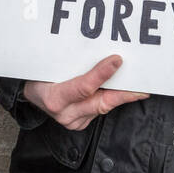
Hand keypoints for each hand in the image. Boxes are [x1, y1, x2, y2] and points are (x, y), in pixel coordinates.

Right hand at [22, 55, 148, 130]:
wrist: (29, 93)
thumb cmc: (39, 75)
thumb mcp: (49, 65)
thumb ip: (71, 62)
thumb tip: (99, 48)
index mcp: (54, 98)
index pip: (83, 87)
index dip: (101, 74)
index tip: (117, 60)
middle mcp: (64, 114)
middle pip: (100, 103)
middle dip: (124, 94)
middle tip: (144, 85)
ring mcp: (73, 122)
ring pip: (103, 107)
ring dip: (122, 97)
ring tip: (141, 86)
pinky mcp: (80, 124)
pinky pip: (100, 110)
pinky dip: (112, 100)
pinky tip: (125, 91)